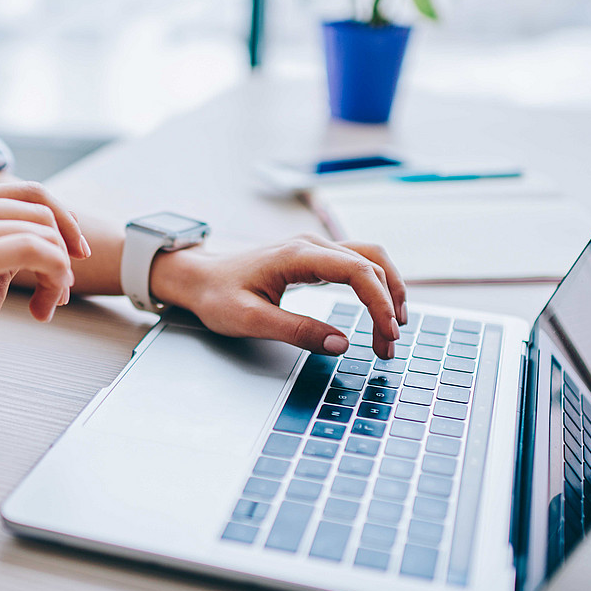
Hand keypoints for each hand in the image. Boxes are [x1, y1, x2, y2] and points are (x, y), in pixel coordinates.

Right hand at [0, 182, 89, 393]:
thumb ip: (18, 234)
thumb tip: (71, 219)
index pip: (33, 192)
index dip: (66, 221)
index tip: (78, 255)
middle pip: (43, 215)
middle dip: (64, 256)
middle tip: (59, 293)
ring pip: (44, 236)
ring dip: (60, 275)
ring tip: (48, 304)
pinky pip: (36, 252)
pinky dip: (54, 281)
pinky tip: (43, 310)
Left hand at [151, 233, 405, 356]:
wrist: (198, 278)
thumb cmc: (218, 296)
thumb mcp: (252, 320)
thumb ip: (297, 331)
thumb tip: (341, 344)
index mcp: (297, 255)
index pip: (358, 271)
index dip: (379, 302)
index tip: (387, 334)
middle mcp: (311, 245)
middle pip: (371, 263)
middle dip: (388, 303)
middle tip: (390, 344)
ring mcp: (314, 249)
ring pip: (369, 260)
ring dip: (387, 292)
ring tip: (391, 331)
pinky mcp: (314, 258)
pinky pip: (356, 265)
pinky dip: (374, 287)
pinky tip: (378, 311)